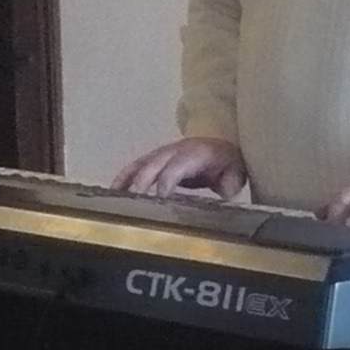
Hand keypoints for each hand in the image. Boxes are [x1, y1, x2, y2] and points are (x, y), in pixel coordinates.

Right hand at [111, 136, 248, 198]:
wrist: (224, 148)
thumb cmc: (228, 164)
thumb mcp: (235, 174)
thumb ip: (229, 183)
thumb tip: (223, 190)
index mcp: (196, 153)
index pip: (177, 167)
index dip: (166, 181)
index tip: (158, 199)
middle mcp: (176, 150)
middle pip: (153, 164)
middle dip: (141, 182)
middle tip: (131, 202)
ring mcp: (163, 153)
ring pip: (141, 163)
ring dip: (127, 178)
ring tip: (113, 196)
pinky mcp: (156, 159)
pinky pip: (137, 166)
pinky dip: (124, 176)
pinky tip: (113, 190)